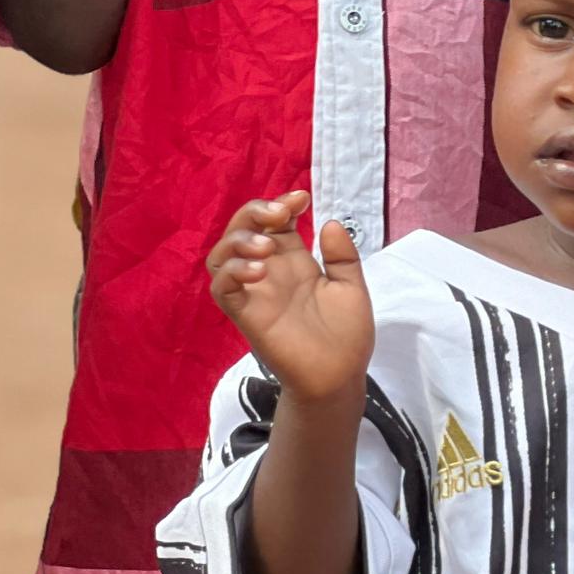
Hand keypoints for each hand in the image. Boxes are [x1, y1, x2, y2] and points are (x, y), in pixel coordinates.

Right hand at [207, 192, 373, 403]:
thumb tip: (329, 222)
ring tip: (267, 246)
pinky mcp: (246, 315)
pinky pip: (222, 289)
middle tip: (281, 214)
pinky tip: (259, 271)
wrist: (340, 376)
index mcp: (294, 261)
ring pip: (221, 255)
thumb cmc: (346, 334)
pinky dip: (232, 273)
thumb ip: (342, 256)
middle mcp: (269, 272)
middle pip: (241, 229)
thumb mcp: (351, 287)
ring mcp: (255, 293)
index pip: (273, 222)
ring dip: (238, 240)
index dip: (280, 203)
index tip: (302, 198)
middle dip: (254, 211)